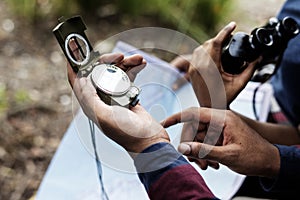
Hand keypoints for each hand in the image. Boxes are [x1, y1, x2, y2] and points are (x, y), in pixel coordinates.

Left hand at [67, 52, 169, 154]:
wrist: (150, 142)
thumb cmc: (128, 133)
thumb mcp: (105, 117)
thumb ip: (90, 98)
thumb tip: (81, 79)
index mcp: (91, 105)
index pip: (77, 82)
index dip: (74, 65)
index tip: (74, 48)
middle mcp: (101, 99)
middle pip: (99, 72)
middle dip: (108, 61)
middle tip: (120, 57)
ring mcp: (115, 96)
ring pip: (115, 72)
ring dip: (126, 63)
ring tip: (138, 59)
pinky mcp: (128, 95)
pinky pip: (128, 77)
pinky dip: (133, 69)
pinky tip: (141, 64)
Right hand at [162, 107, 279, 177]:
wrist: (270, 162)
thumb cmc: (255, 156)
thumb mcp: (228, 155)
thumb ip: (203, 150)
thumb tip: (182, 148)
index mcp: (223, 118)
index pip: (194, 113)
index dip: (176, 118)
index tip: (164, 124)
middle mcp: (220, 120)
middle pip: (194, 128)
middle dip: (191, 145)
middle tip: (195, 161)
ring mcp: (220, 127)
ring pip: (198, 136)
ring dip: (198, 151)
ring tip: (206, 165)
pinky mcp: (221, 135)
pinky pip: (205, 141)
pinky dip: (204, 152)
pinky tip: (211, 162)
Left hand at [172, 22, 260, 106]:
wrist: (209, 108)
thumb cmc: (224, 98)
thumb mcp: (240, 83)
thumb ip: (251, 68)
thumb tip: (259, 56)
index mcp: (210, 68)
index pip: (216, 43)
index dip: (225, 32)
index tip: (233, 25)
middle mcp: (199, 66)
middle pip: (209, 43)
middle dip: (220, 38)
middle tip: (230, 37)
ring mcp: (193, 68)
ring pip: (201, 47)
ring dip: (211, 43)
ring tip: (223, 44)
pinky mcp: (190, 70)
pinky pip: (196, 54)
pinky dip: (204, 50)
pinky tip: (212, 52)